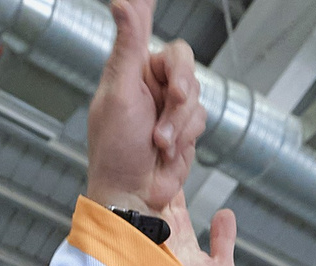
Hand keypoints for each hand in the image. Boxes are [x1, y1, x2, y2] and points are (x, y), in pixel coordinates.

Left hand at [84, 0, 204, 212]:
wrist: (134, 195)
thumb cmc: (115, 150)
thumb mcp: (118, 93)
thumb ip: (127, 46)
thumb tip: (121, 3)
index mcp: (127, 69)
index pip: (142, 25)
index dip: (146, 5)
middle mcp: (148, 82)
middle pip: (183, 60)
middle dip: (182, 85)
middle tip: (175, 98)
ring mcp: (167, 104)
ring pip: (195, 92)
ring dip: (180, 120)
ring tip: (159, 142)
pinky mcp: (183, 126)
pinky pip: (200, 116)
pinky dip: (187, 135)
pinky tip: (168, 150)